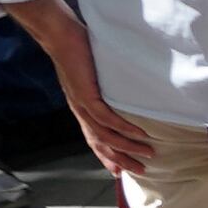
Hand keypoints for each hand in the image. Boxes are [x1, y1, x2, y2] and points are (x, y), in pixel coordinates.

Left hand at [3, 0, 155, 181]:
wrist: (60, 36)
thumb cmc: (78, 49)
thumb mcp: (93, 73)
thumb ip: (103, 84)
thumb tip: (122, 87)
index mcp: (81, 107)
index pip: (94, 139)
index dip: (107, 156)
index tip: (121, 171)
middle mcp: (80, 111)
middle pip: (101, 144)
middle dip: (121, 159)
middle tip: (140, 171)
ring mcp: (81, 105)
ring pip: (105, 135)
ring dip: (127, 147)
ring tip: (147, 153)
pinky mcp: (85, 96)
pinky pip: (106, 118)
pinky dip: (123, 128)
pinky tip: (139, 133)